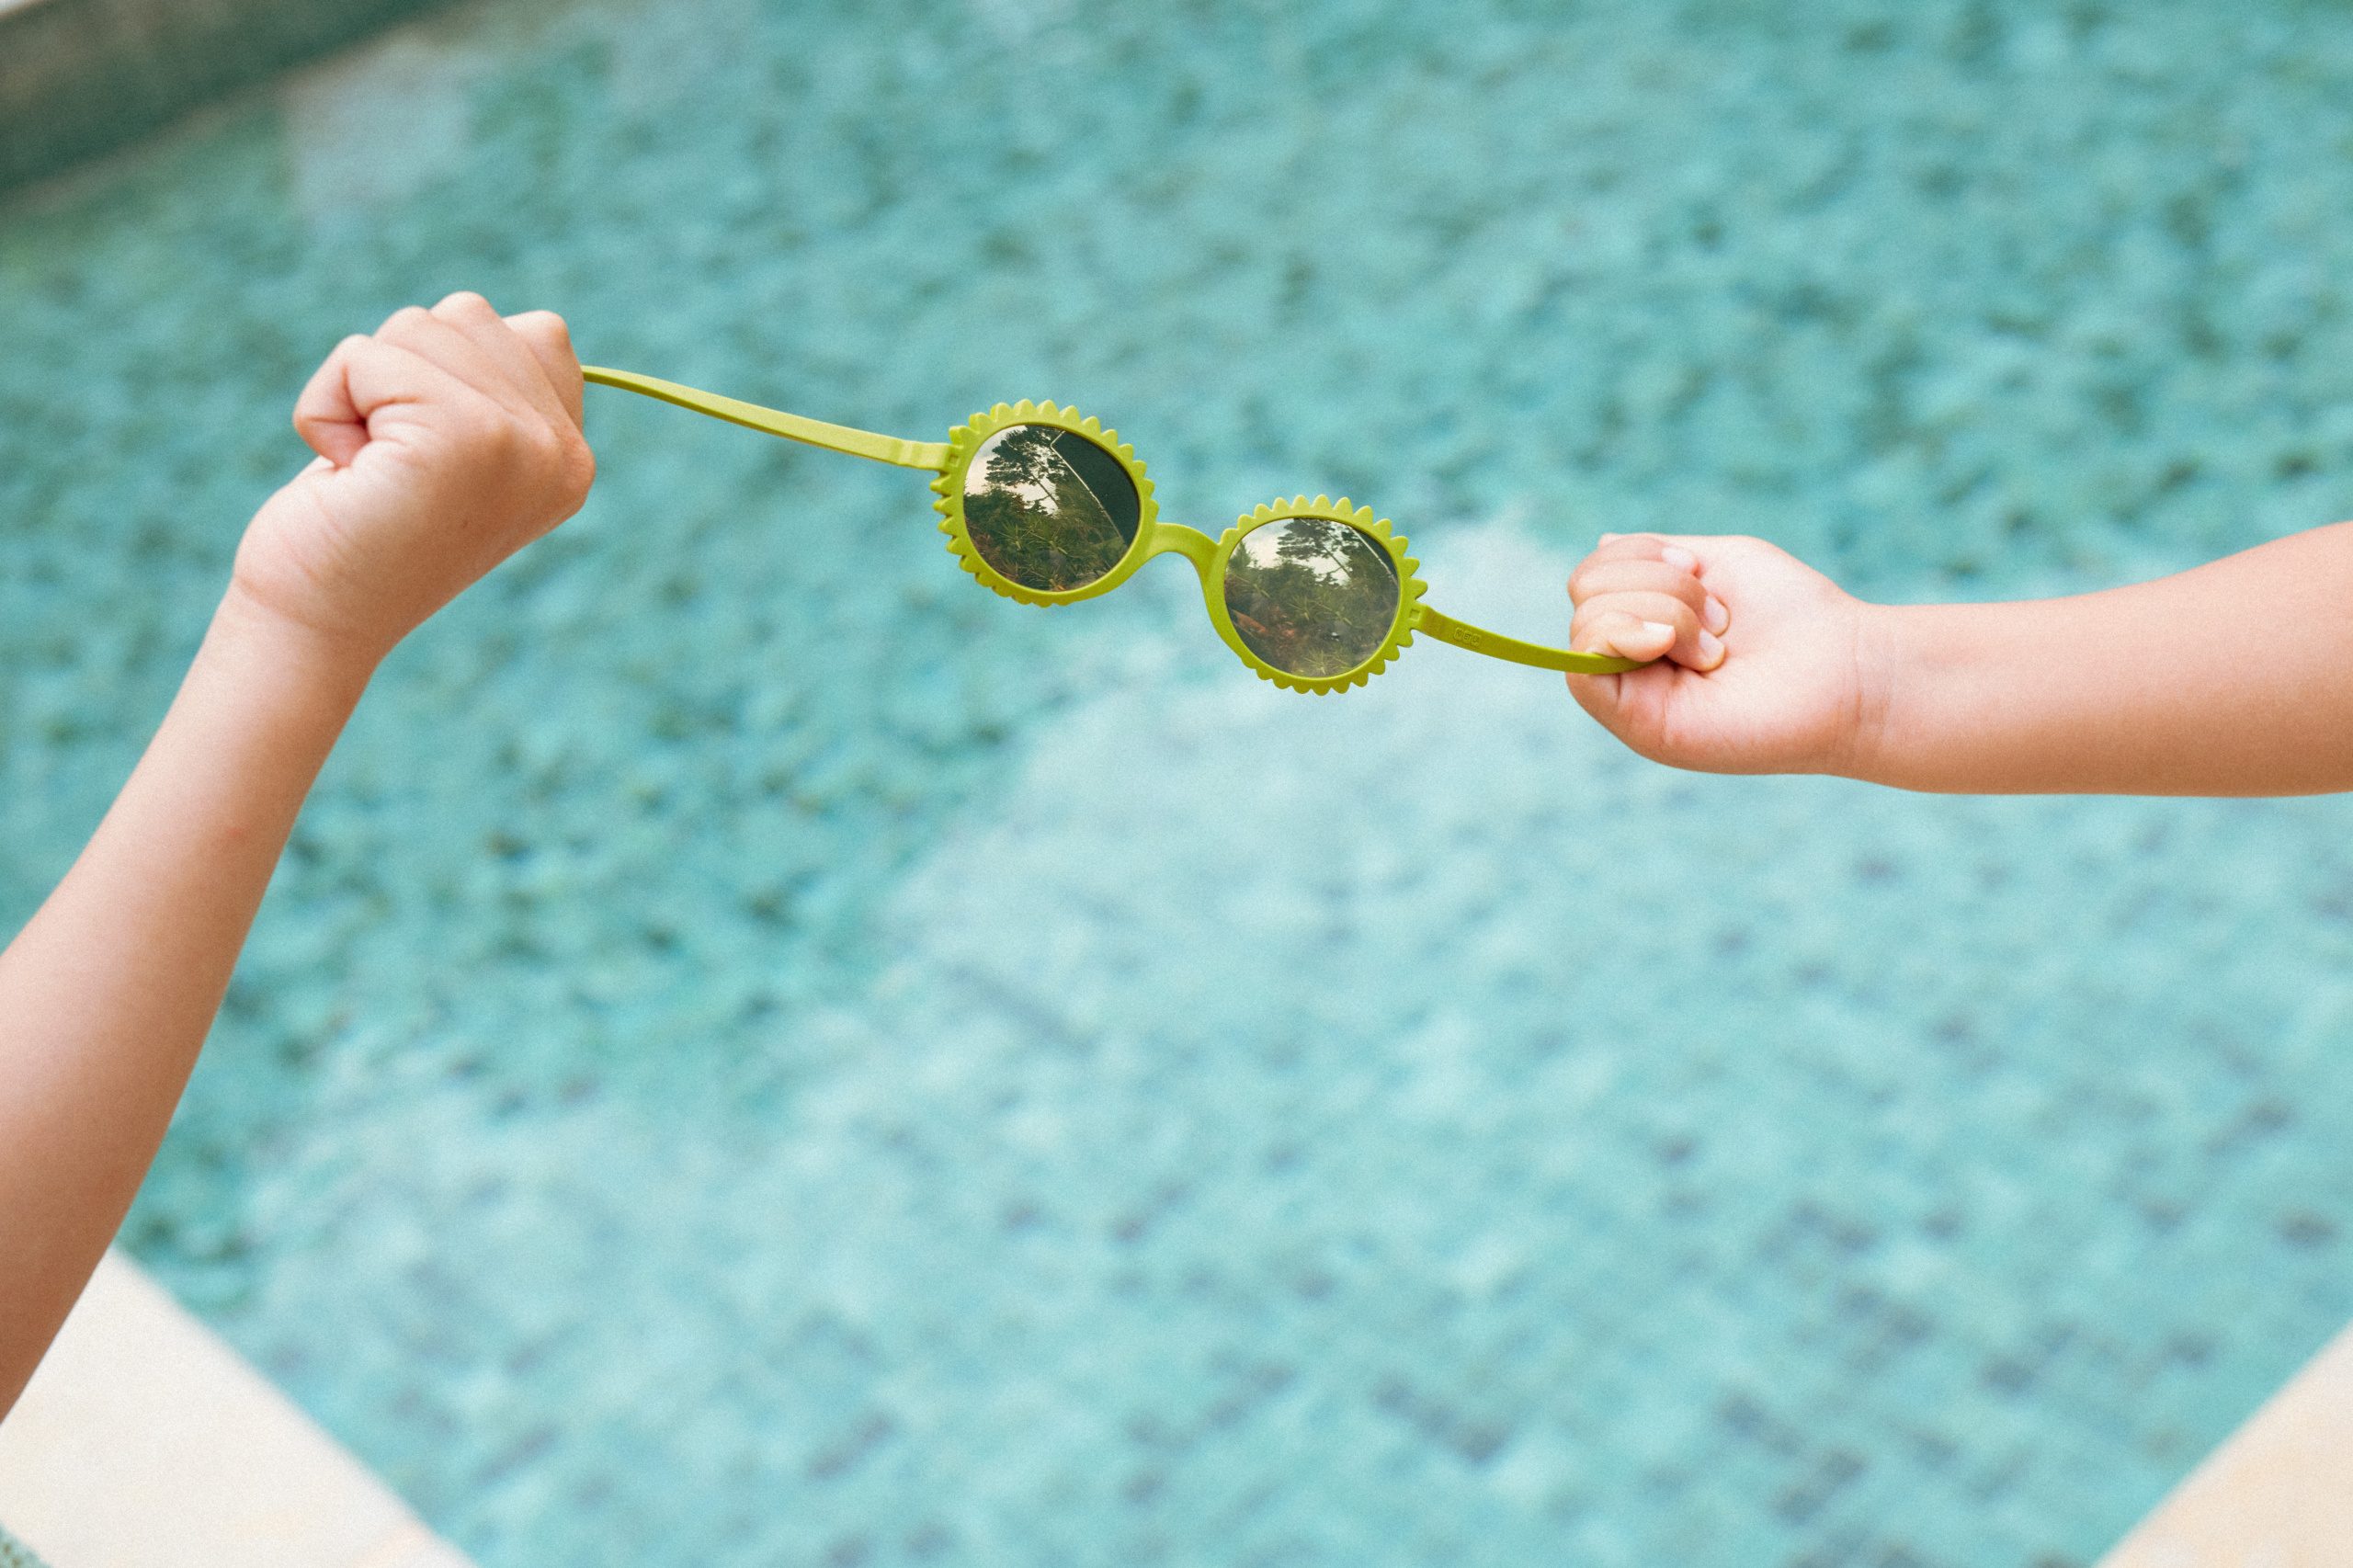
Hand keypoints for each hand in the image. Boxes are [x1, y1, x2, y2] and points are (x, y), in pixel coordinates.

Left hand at [228, 293, 594, 668]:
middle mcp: (563, 452)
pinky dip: (326, 405)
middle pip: (468, 317)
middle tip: (390, 467)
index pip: (527, 331)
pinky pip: (366, 356)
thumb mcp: (445, 444)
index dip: (443, 377)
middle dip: (398, 373)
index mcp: (569, 458)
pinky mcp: (467, 435)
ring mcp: (525, 444)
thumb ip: (489, 384)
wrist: (314, 623)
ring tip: (368, 469)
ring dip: (359, 387)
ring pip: (419, 326)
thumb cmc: (359, 529)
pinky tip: (344, 474)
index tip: (427, 463)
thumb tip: (487, 317)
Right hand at [1563, 531, 1889, 776]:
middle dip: (1657, 581)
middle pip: (1584, 588)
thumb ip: (1655, 555)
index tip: (1698, 570)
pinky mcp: (1635, 723)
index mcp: (1644, 625)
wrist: (1847, 670)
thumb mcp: (1717, 563)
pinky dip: (1626, 635)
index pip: (1592, 573)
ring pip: (1587, 620)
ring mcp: (1628, 696)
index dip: (1638, 554)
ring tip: (1717, 647)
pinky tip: (1674, 645)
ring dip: (1665, 610)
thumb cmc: (1793, 615)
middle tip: (1718, 620)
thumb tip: (1602, 540)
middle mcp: (1629, 662)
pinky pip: (1584, 667)